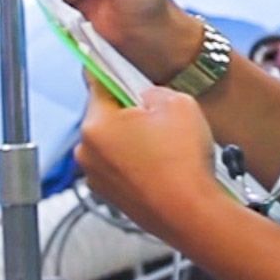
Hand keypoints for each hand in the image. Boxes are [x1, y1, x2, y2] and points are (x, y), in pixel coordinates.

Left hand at [76, 81, 223, 241]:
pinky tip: (164, 167)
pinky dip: (137, 164)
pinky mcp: (112, 198)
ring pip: (113, 143)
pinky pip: (120, 168)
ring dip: (133, 139)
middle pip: (104, 116)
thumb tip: (146, 97)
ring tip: (167, 146)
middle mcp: (87, 152)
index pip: (96, 82)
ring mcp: (97, 179)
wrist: (192, 215)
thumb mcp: (177, 102)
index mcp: (96, 124)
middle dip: (129, 111)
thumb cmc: (183, 162)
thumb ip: (153, 91)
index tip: (114, 64)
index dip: (111, 70)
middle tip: (160, 115)